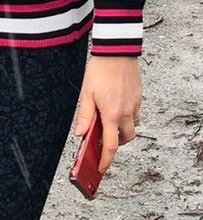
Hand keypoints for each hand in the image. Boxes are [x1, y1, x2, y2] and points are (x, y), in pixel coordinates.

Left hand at [74, 55, 141, 175]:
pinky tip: (116, 111)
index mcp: (111, 113)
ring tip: (108, 125)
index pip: (111, 145)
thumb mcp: (86, 93)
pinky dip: (127, 118)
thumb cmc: (100, 69)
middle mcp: (126, 112)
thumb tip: (79, 135)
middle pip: (125, 139)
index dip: (106, 161)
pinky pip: (135, 115)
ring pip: (132, 127)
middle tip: (102, 142)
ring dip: (122, 131)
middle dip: (115, 145)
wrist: (117, 50)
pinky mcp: (139, 97)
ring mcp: (134, 105)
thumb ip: (84, 116)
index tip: (101, 169)